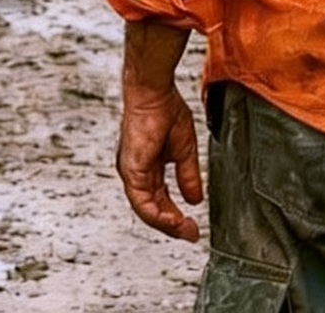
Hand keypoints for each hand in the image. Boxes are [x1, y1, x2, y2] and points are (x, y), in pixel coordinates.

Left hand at [117, 84, 202, 240]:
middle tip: (191, 234)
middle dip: (173, 226)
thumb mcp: (184, 149)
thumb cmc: (164, 108)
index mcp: (147, 168)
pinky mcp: (131, 168)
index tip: (193, 228)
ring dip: (166, 224)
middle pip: (152, 209)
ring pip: (145, 210)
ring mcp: (131, 171)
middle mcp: (136, 172)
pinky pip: (141, 200)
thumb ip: (187, 175)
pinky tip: (173, 220)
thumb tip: (194, 199)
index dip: (176, 218)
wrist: (153, 91)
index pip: (160, 201)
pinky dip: (157, 214)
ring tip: (185, 230)